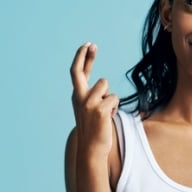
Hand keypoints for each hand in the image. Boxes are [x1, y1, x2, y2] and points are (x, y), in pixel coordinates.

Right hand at [70, 43, 119, 158]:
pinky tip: (108, 118)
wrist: (91, 147)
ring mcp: (88, 103)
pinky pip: (114, 99)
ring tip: (106, 112)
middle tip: (92, 44)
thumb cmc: (94, 129)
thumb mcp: (90, 109)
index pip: (78, 73)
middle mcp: (79, 97)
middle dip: (86, 56)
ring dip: (110, 98)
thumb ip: (93, 95)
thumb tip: (101, 84)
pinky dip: (114, 108)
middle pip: (81, 72)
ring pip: (106, 86)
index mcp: (77, 96)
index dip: (83, 58)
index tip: (87, 45)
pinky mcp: (100, 109)